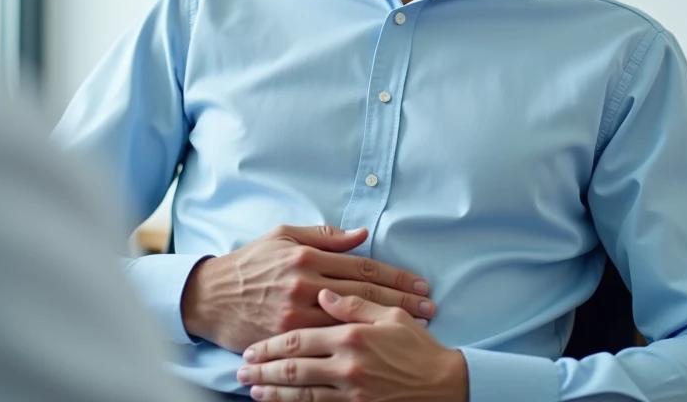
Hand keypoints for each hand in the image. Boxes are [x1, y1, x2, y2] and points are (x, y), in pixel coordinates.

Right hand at [181, 225, 434, 353]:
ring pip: (351, 320)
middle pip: (364, 296)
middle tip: (429, 308)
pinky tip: (375, 348)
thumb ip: (324, 236)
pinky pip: (325, 343)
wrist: (210, 296)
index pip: (362, 268)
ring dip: (386, 325)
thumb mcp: (283, 236)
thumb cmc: (249, 263)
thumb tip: (361, 234)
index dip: (395, 277)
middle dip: (401, 302)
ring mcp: (295, 313)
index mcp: (307, 257)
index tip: (419, 285)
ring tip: (415, 329)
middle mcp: (304, 284)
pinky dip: (354, 344)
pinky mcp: (285, 337)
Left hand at [239, 290, 467, 401]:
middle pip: (294, 367)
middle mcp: (348, 365)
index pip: (301, 339)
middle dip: (264, 369)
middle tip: (242, 370)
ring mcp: (351, 392)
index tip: (253, 347)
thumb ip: (355, 303)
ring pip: (301, 393)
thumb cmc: (417, 347)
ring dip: (272, 392)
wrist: (444, 386)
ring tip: (252, 389)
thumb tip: (324, 294)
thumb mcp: (391, 317)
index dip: (272, 345)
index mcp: (352, 336)